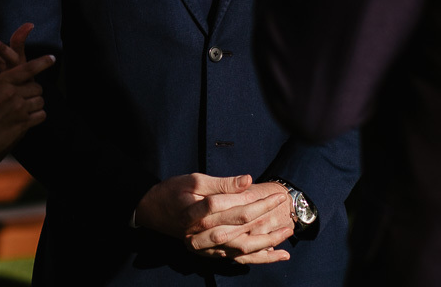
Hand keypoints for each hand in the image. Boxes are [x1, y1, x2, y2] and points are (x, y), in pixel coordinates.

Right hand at [0, 53, 53, 163]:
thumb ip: (5, 83)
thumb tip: (23, 79)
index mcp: (1, 82)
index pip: (27, 69)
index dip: (42, 63)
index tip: (52, 58)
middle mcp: (11, 93)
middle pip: (37, 87)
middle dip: (32, 93)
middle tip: (21, 101)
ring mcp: (18, 109)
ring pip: (40, 101)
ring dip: (34, 106)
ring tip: (20, 112)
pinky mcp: (22, 124)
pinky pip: (41, 115)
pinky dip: (36, 118)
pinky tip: (24, 120)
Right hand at [135, 174, 291, 264]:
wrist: (152, 212)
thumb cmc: (173, 192)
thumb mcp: (194, 180)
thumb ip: (222, 183)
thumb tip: (249, 180)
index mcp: (199, 212)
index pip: (234, 206)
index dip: (257, 200)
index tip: (275, 194)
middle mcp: (203, 233)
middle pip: (241, 227)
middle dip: (267, 217)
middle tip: (285, 207)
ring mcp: (206, 246)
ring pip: (242, 247)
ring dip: (268, 242)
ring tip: (288, 233)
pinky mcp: (209, 253)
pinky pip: (236, 259)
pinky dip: (257, 258)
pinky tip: (275, 254)